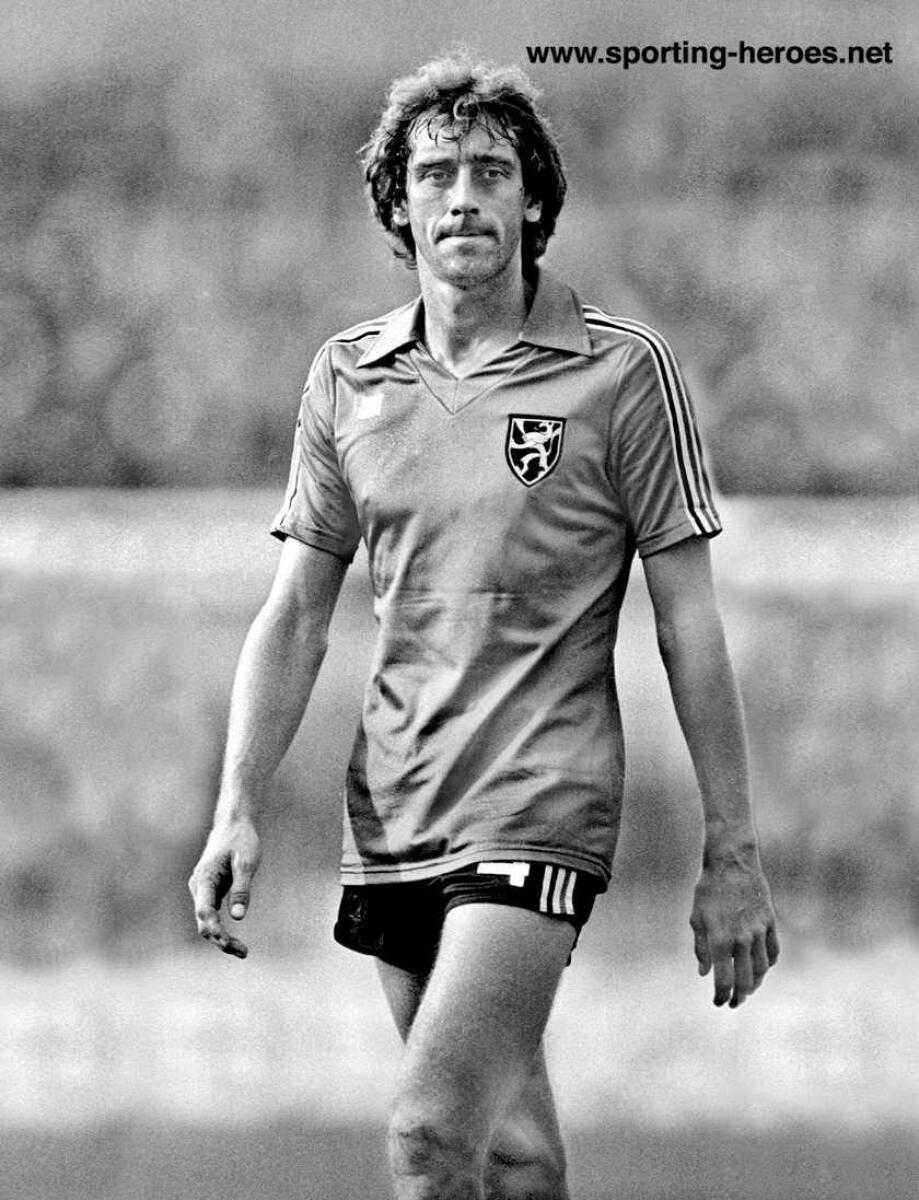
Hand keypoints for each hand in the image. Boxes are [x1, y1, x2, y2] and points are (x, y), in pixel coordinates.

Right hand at [188, 818, 261, 957]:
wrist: (233, 824)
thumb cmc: (241, 841)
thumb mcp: (247, 862)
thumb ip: (242, 889)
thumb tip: (238, 917)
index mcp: (204, 878)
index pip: (204, 911)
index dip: (215, 929)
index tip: (229, 942)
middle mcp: (198, 887)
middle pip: (204, 921)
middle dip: (220, 939)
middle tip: (244, 952)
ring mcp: (202, 890)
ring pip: (206, 921)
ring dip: (220, 937)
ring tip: (243, 952)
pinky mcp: (209, 892)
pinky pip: (211, 915)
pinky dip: (221, 929)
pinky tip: (234, 941)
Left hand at [689, 856, 778, 1007]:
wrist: (732, 863)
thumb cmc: (708, 890)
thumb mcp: (697, 918)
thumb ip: (701, 948)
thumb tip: (704, 973)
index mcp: (720, 940)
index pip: (724, 981)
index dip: (721, 996)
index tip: (719, 1002)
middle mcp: (742, 939)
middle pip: (746, 981)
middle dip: (739, 997)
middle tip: (733, 1003)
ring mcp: (759, 931)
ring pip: (762, 969)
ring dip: (755, 984)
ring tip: (747, 990)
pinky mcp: (770, 922)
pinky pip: (773, 951)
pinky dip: (768, 965)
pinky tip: (760, 968)